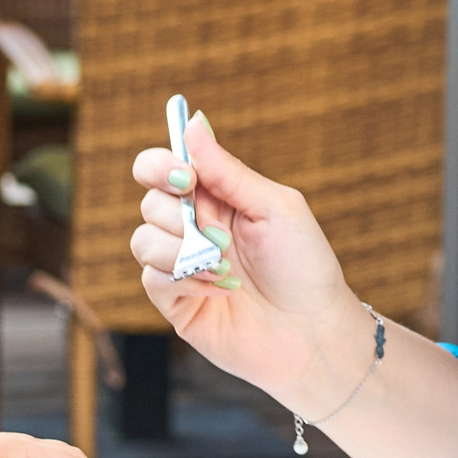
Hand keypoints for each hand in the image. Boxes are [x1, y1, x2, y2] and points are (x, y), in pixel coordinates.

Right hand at [128, 112, 368, 417]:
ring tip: (225, 268)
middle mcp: (193, 227)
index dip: (160, 165)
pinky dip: (185, 280)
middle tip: (222, 236)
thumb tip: (194, 123)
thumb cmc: (305, 266)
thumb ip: (229, 171)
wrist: (314, 333)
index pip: (163, 167)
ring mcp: (182, 266)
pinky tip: (220, 291)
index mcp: (216, 197)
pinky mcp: (176, 303)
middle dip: (180, 215)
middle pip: (149, 200)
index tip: (185, 178)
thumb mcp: (276, 208)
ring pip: (143, 240)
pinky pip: (152, 279)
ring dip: (183, 251)